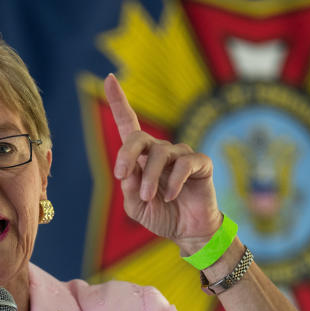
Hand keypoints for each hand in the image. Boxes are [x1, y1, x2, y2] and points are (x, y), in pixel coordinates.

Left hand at [104, 73, 222, 251]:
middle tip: (122, 175)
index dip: (118, 101)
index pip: (128, 123)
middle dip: (126, 153)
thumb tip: (130, 170)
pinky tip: (171, 196)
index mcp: (141, 158)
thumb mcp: (136, 206)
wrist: (188, 232)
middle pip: (139, 136)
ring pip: (160, 153)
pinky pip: (183, 164)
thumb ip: (130, 188)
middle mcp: (160, 150)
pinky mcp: (200, 163)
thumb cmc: (161, 215)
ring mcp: (181, 154)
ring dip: (149, 178)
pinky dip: (174, 181)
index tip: (109, 79)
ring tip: (149, 198)